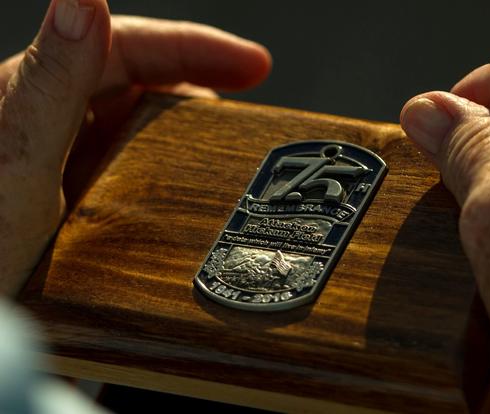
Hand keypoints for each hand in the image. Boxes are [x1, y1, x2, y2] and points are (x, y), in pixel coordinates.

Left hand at [0, 0, 270, 295]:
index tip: (256, 65)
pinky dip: (174, 170)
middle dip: (203, 85)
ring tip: (232, 151)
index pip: (129, 47)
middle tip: (250, 111)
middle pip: (144, 81)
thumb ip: (51, 83)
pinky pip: (140, 167)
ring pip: (144, 125)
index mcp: (36, 93)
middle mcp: (55, 119)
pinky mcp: (82, 197)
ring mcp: (71, 159)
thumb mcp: (17, 163)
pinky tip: (195, 189)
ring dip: (190, 130)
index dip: (197, 47)